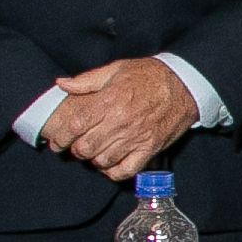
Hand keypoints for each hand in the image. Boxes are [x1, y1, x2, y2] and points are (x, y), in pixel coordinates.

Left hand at [43, 56, 199, 179]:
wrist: (184, 85)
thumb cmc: (149, 76)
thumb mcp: (116, 69)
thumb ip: (87, 80)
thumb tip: (61, 84)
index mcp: (109, 100)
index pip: (76, 125)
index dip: (62, 136)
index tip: (57, 141)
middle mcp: (120, 122)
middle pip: (86, 146)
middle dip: (75, 149)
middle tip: (75, 146)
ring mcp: (135, 138)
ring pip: (102, 160)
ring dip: (93, 159)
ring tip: (92, 153)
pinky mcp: (149, 149)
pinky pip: (125, 170)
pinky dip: (112, 172)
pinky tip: (109, 164)